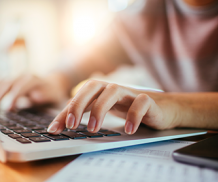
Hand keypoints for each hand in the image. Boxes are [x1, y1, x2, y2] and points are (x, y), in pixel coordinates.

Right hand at [0, 74, 68, 109]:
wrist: (54, 84)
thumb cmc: (54, 95)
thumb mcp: (54, 97)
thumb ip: (45, 96)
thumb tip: (34, 96)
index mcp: (34, 80)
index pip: (21, 86)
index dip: (13, 96)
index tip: (7, 108)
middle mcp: (23, 76)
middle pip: (7, 82)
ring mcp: (15, 77)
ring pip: (0, 81)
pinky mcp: (10, 81)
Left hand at [47, 80, 177, 134]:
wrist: (163, 108)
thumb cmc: (128, 108)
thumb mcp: (103, 111)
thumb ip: (82, 116)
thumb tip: (56, 126)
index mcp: (100, 91)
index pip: (78, 97)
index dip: (64, 112)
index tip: (54, 129)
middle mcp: (112, 88)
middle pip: (92, 86)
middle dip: (79, 104)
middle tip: (71, 125)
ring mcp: (130, 92)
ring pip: (112, 91)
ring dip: (100, 109)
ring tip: (93, 129)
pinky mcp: (148, 100)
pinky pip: (140, 103)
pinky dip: (133, 115)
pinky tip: (128, 129)